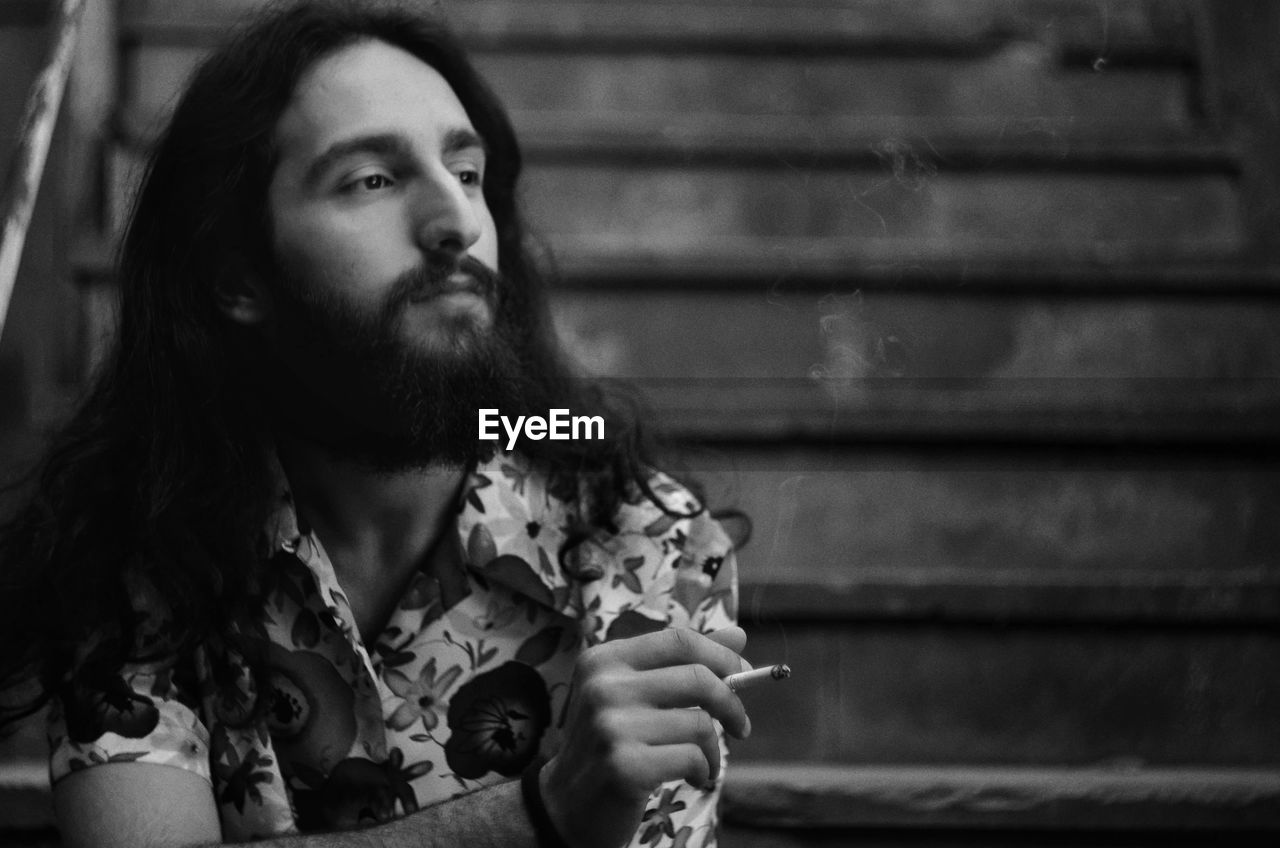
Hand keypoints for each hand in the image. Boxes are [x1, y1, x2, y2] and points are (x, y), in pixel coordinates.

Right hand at [539, 626, 750, 847]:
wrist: (566, 804)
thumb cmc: (610, 742)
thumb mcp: (636, 693)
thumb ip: (683, 663)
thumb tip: (739, 635)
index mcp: (604, 659)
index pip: (678, 640)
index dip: (721, 655)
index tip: (743, 674)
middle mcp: (603, 686)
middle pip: (697, 677)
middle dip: (731, 702)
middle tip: (740, 725)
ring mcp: (610, 726)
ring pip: (699, 723)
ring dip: (714, 748)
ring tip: (705, 761)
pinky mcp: (623, 766)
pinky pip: (692, 757)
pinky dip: (704, 770)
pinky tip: (694, 777)